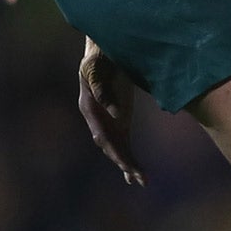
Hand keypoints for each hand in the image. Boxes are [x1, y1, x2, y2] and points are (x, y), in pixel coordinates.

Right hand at [78, 39, 144, 183]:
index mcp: (90, 108)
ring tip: (141, 180)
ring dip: (128, 164)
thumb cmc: (99, 57)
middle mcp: (97, 119)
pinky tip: (136, 175)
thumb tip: (116, 114)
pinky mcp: (118, 120)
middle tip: (139, 177)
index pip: (102, 134)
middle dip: (123, 161)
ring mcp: (108, 121)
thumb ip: (102, 89)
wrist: (104, 49)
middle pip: (109, 145)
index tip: (126, 161)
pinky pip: (123, 142)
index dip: (114, 148)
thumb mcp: (97, 68)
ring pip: (117, 147)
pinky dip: (129, 158)